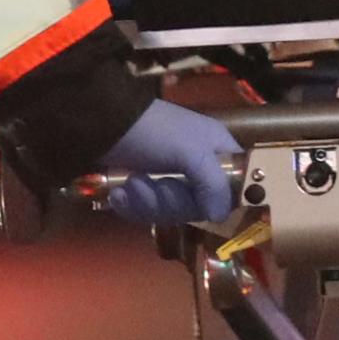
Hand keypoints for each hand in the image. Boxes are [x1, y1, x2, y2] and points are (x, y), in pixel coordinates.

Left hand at [97, 98, 241, 224]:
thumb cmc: (155, 131)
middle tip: (155, 184)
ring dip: (148, 203)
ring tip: (130, 184)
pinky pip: (148, 212)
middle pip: (198, 206)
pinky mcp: (146, 189)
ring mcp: (170, 178)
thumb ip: (212, 183)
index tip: (202, 202)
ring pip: (171, 212)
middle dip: (171, 201)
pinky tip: (120, 193)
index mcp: (217, 151)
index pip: (235, 185)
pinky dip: (132, 206)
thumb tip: (220, 216)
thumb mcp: (190, 150)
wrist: (103, 123)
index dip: (221, 199)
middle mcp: (198, 166)